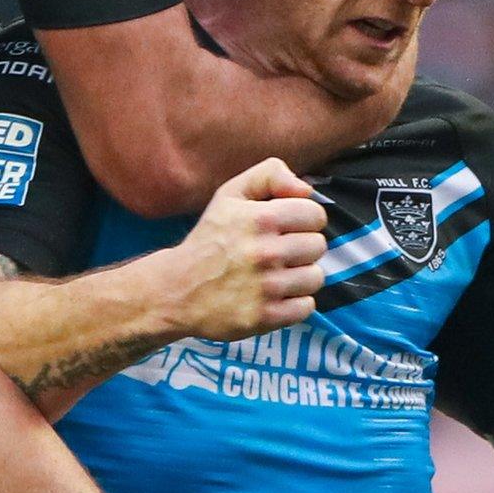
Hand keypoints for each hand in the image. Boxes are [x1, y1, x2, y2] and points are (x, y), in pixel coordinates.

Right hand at [148, 157, 326, 340]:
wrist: (175, 289)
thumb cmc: (209, 239)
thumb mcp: (230, 195)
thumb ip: (270, 175)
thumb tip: (306, 189)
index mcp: (260, 218)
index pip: (315, 215)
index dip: (303, 219)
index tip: (286, 227)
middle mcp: (266, 252)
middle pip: (318, 246)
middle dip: (301, 247)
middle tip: (277, 252)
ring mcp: (267, 288)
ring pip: (315, 277)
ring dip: (299, 276)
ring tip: (275, 275)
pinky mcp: (266, 317)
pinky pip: (306, 307)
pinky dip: (294, 303)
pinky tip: (273, 296)